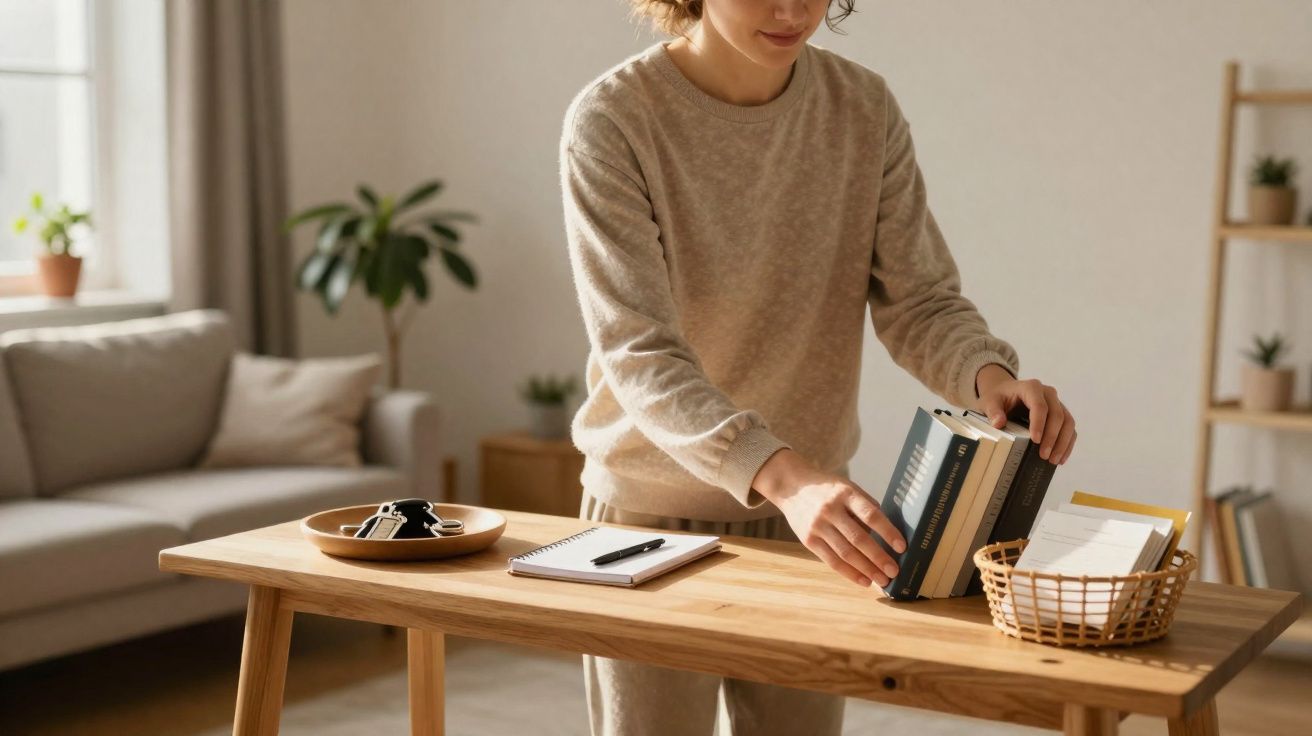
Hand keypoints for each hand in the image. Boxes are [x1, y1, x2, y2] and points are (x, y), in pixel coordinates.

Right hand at [751, 449, 905, 587]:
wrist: (791, 487)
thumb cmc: (827, 489)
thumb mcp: (847, 487)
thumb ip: (865, 507)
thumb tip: (887, 534)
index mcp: (845, 493)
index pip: (870, 515)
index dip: (887, 532)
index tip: (901, 547)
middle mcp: (830, 510)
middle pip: (858, 538)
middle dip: (878, 557)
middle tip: (894, 571)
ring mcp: (817, 526)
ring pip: (845, 553)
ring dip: (867, 569)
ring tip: (882, 580)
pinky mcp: (808, 540)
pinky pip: (831, 561)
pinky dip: (849, 573)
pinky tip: (864, 580)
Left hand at [975, 364, 1075, 464]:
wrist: (1005, 392)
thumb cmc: (998, 397)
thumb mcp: (989, 401)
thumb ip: (993, 411)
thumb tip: (999, 424)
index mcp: (1031, 387)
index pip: (1039, 406)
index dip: (1039, 423)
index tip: (1036, 440)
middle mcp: (1048, 393)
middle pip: (1057, 415)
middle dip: (1052, 437)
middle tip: (1044, 455)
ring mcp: (1057, 403)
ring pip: (1068, 422)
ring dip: (1063, 442)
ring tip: (1054, 460)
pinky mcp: (1061, 414)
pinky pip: (1069, 428)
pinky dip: (1067, 443)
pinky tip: (1061, 457)